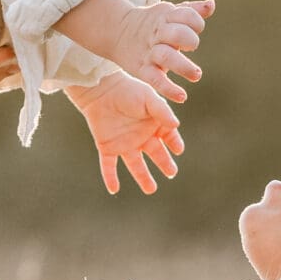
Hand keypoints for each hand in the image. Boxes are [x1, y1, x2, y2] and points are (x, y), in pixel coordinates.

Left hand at [68, 74, 182, 195]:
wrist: (101, 89)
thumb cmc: (128, 90)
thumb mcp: (149, 99)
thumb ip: (162, 111)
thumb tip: (176, 126)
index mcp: (153, 124)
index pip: (169, 138)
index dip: (174, 143)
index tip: (178, 149)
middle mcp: (140, 136)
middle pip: (156, 154)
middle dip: (164, 164)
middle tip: (171, 173)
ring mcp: (124, 143)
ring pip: (135, 165)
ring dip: (143, 177)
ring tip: (151, 190)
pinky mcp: (107, 147)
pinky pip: (109, 166)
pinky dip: (110, 177)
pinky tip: (113, 190)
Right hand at [107, 0, 213, 102]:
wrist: (116, 31)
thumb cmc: (151, 23)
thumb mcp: (168, 13)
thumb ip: (191, 10)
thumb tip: (211, 4)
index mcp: (165, 17)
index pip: (185, 14)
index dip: (195, 21)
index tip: (196, 28)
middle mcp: (157, 33)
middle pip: (176, 34)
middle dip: (189, 39)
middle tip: (192, 46)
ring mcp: (149, 52)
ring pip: (166, 57)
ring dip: (183, 66)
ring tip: (196, 75)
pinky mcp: (142, 69)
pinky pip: (155, 79)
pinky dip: (168, 88)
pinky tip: (182, 96)